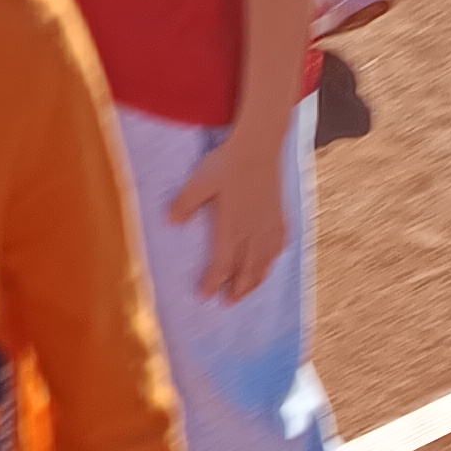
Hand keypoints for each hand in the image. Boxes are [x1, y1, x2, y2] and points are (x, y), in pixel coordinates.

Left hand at [169, 122, 287, 301]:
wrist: (259, 147)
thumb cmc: (226, 164)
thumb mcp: (198, 182)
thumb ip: (184, 204)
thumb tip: (171, 223)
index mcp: (231, 229)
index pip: (222, 265)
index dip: (213, 283)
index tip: (205, 296)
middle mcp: (253, 232)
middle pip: (247, 271)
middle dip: (237, 290)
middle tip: (228, 303)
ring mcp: (269, 225)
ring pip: (265, 262)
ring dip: (256, 280)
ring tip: (247, 290)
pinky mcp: (280, 215)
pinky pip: (279, 245)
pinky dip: (273, 258)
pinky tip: (271, 260)